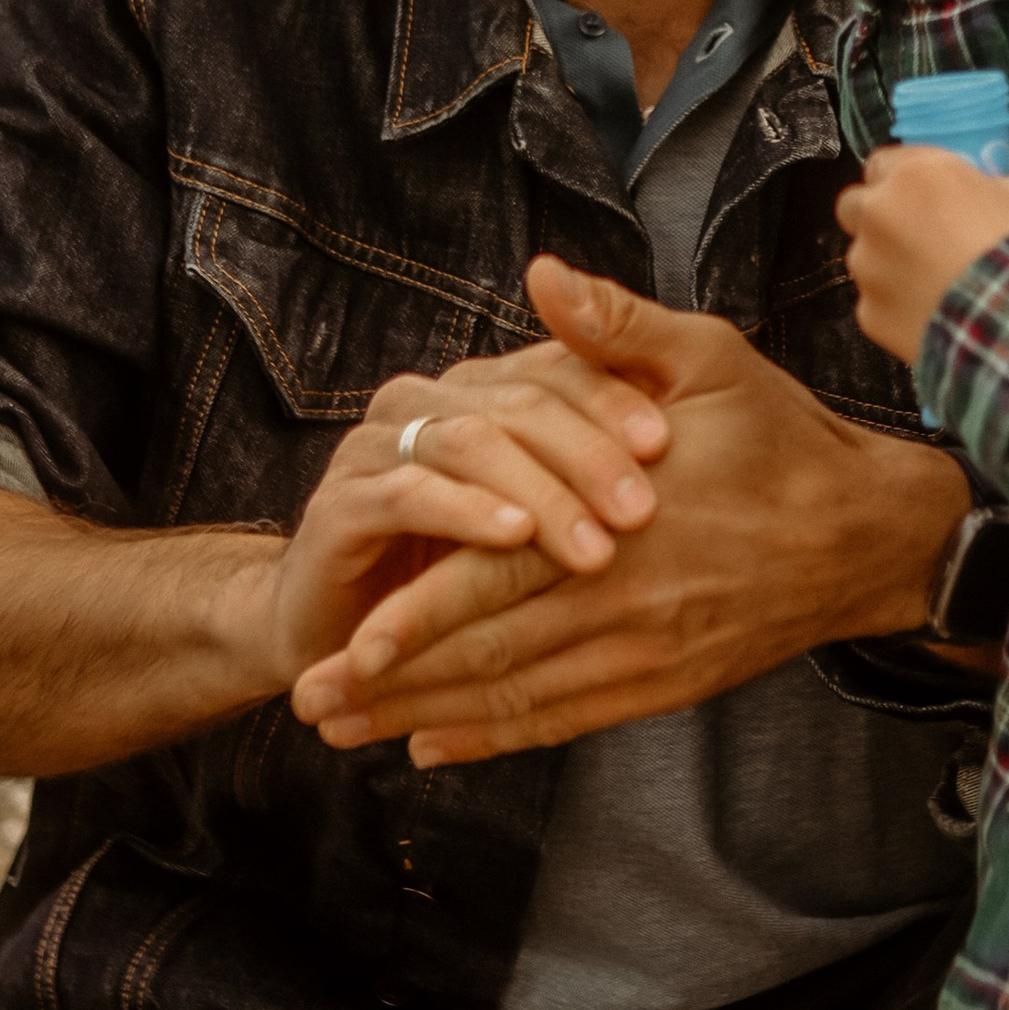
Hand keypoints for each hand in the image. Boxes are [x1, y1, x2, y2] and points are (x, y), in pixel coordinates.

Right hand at [256, 337, 672, 701]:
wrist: (357, 640)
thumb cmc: (473, 571)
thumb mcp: (546, 508)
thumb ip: (594, 444)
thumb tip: (659, 397)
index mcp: (482, 389)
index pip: (556, 369)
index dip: (612, 399)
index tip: (668, 445)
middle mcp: (427, 404)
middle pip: (517, 402)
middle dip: (587, 453)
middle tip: (644, 510)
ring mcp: (377, 449)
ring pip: (469, 443)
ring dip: (538, 492)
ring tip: (594, 545)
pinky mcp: (340, 506)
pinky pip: (408, 493)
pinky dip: (466, 512)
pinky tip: (513, 538)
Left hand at [287, 255, 972, 764]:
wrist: (869, 535)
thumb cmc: (783, 438)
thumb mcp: (711, 358)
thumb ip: (614, 329)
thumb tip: (540, 274)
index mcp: (626, 520)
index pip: (505, 572)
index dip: (424, 612)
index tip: (349, 636)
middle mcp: (627, 600)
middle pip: (492, 652)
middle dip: (394, 681)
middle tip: (311, 701)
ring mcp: (646, 652)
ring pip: (519, 695)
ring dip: (425, 715)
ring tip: (346, 732)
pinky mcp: (665, 684)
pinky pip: (567, 721)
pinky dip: (497, 737)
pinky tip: (434, 744)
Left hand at [836, 146, 1008, 362]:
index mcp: (913, 176)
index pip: (882, 162)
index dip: (906, 176)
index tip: (932, 192)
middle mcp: (878, 216)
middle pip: (856, 205)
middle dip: (881, 214)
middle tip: (922, 230)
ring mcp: (868, 268)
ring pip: (865, 255)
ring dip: (890, 261)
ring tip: (936, 278)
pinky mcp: (869, 314)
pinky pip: (876, 301)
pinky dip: (898, 304)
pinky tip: (935, 309)